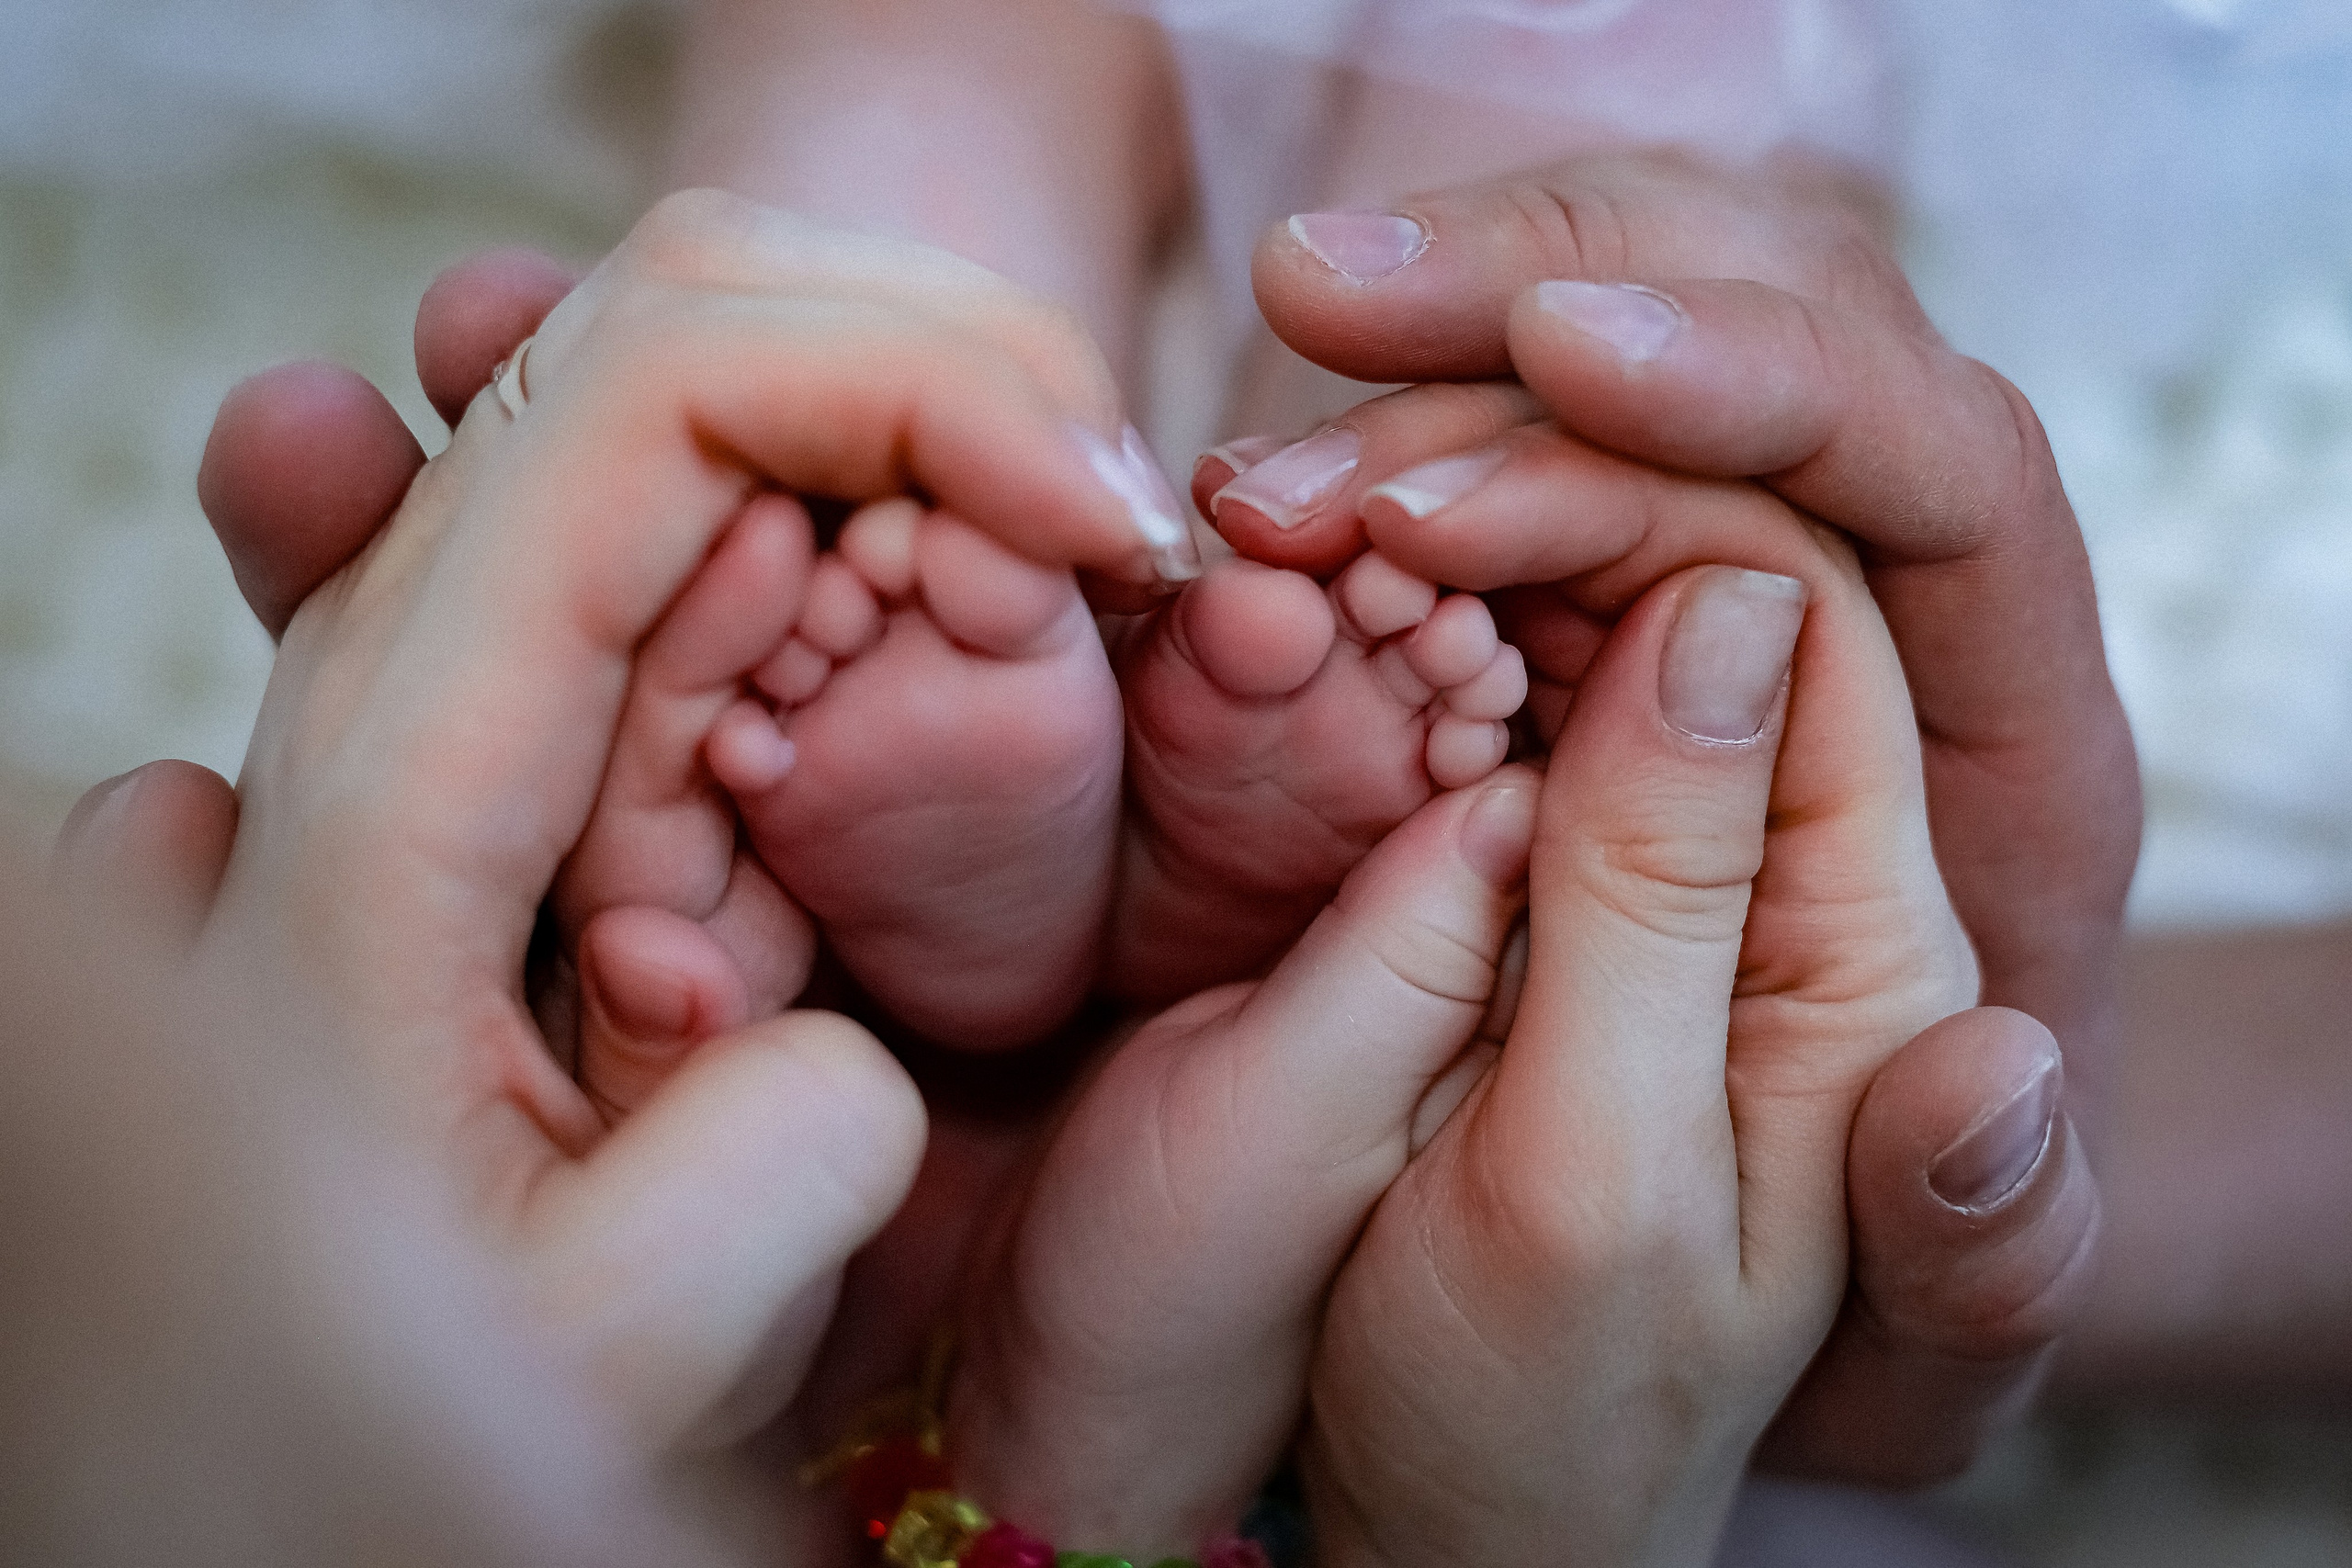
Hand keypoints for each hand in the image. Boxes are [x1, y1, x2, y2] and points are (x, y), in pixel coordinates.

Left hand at [78, 190, 1197, 1453]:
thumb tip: (823, 1008)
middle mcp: (425, 643)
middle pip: (690, 307)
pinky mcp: (561, 657)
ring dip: (928, 410)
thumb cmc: (480, 1348)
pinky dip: (884, 470)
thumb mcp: (618, 1336)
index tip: (1116, 538)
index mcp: (421, 760)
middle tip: (1118, 534)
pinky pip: (717, 466)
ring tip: (1066, 549)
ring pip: (707, 349)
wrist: (361, 1350)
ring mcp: (493, 629)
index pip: (658, 393)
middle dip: (962, 369)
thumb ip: (761, 1172)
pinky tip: (967, 567)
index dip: (924, 398)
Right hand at [1307, 534, 1974, 1565]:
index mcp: (1879, 925)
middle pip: (1711, 519)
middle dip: (1513, 448)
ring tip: (1250, 510)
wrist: (1474, 1519)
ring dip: (1428, 493)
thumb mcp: (1604, 1185)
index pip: (1814, 596)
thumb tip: (1742, 612)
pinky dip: (1381, 580)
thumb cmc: (1544, 1399)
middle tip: (1287, 478)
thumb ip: (1678, 908)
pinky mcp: (1558, 833)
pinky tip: (1261, 565)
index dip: (1638, 485)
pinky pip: (1494, 642)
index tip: (1414, 492)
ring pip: (1588, 560)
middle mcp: (1797, 840)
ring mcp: (1672, 823)